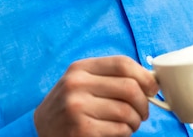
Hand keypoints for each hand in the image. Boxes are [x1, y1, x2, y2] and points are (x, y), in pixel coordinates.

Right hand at [34, 56, 158, 136]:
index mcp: (80, 69)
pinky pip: (118, 130)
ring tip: (130, 124)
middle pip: (129, 88)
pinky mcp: (79, 131)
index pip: (122, 63)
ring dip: (135, 122)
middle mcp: (76, 85)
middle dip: (144, 103)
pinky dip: (125, 133)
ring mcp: (76, 108)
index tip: (153, 88)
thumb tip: (152, 80)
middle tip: (143, 113)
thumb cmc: (71, 106)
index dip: (144, 76)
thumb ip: (112, 77)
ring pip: (126, 112)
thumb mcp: (84, 83)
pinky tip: (118, 133)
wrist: (39, 131)